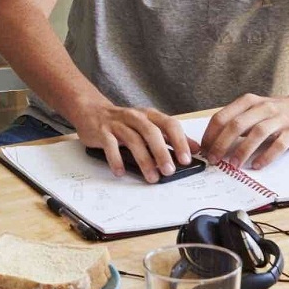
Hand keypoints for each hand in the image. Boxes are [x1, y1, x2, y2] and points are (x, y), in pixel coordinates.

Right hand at [71, 100, 196, 180]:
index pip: (169, 124)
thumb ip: (170, 137)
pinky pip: (110, 145)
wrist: (92, 111)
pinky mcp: (102, 132)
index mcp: (150, 115)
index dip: (180, 141)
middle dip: (162, 152)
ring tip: (151, 177)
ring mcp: (118, 123)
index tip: (186, 159)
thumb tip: (195, 148)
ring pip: (133, 140)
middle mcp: (135, 116)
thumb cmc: (124, 122)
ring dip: (144, 160)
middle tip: (170, 171)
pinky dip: (116, 159)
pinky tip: (121, 171)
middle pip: (152, 132)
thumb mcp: (149, 126)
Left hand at [202, 93, 288, 168]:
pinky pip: (278, 144)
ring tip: (234, 165)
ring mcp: (279, 118)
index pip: (222, 116)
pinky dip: (266, 156)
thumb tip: (212, 144)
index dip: (210, 134)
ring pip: (257, 133)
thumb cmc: (273, 113)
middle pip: (237, 125)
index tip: (204, 150)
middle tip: (214, 160)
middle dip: (222, 144)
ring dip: (243, 151)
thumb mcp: (253, 110)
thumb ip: (235, 122)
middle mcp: (263, 107)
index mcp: (248, 101)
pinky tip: (257, 165)